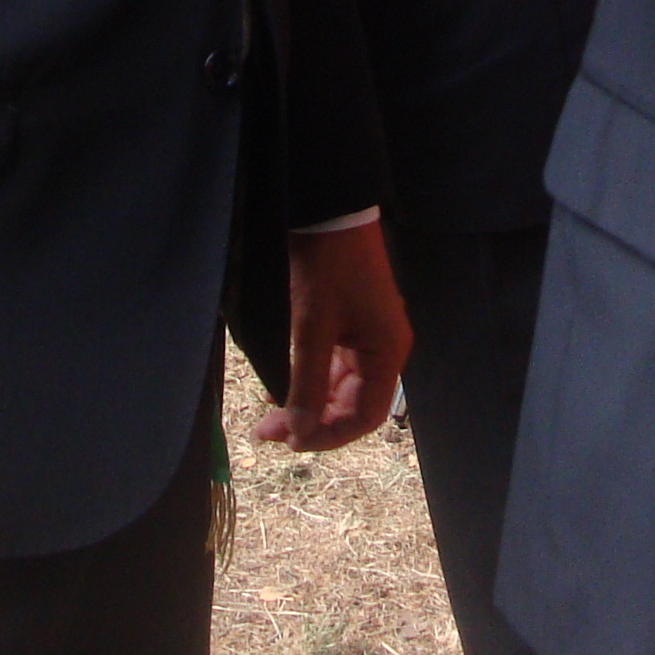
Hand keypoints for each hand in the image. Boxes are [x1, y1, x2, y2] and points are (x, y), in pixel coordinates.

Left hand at [258, 220, 409, 451]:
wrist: (328, 212)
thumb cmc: (327, 268)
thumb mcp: (313, 329)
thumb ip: (308, 385)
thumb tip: (300, 433)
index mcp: (387, 352)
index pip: (365, 416)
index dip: (329, 436)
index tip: (291, 442)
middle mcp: (383, 349)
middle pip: (352, 404)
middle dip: (312, 422)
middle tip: (266, 430)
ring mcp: (367, 336)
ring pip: (339, 387)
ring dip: (307, 403)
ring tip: (268, 414)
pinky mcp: (350, 324)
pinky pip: (332, 366)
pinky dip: (309, 379)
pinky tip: (281, 385)